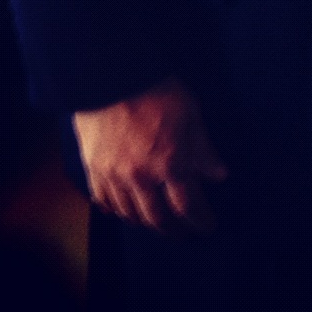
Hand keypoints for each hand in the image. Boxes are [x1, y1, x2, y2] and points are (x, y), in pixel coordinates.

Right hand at [73, 77, 227, 233]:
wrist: (110, 78)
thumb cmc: (158, 90)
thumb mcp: (191, 114)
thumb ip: (202, 149)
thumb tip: (219, 175)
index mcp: (168, 163)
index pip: (187, 205)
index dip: (199, 220)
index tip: (208, 227)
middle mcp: (140, 178)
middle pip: (158, 218)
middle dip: (175, 230)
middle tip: (186, 233)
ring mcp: (113, 177)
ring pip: (130, 215)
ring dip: (148, 224)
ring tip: (161, 225)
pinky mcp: (93, 171)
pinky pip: (105, 203)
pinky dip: (119, 213)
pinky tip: (127, 213)